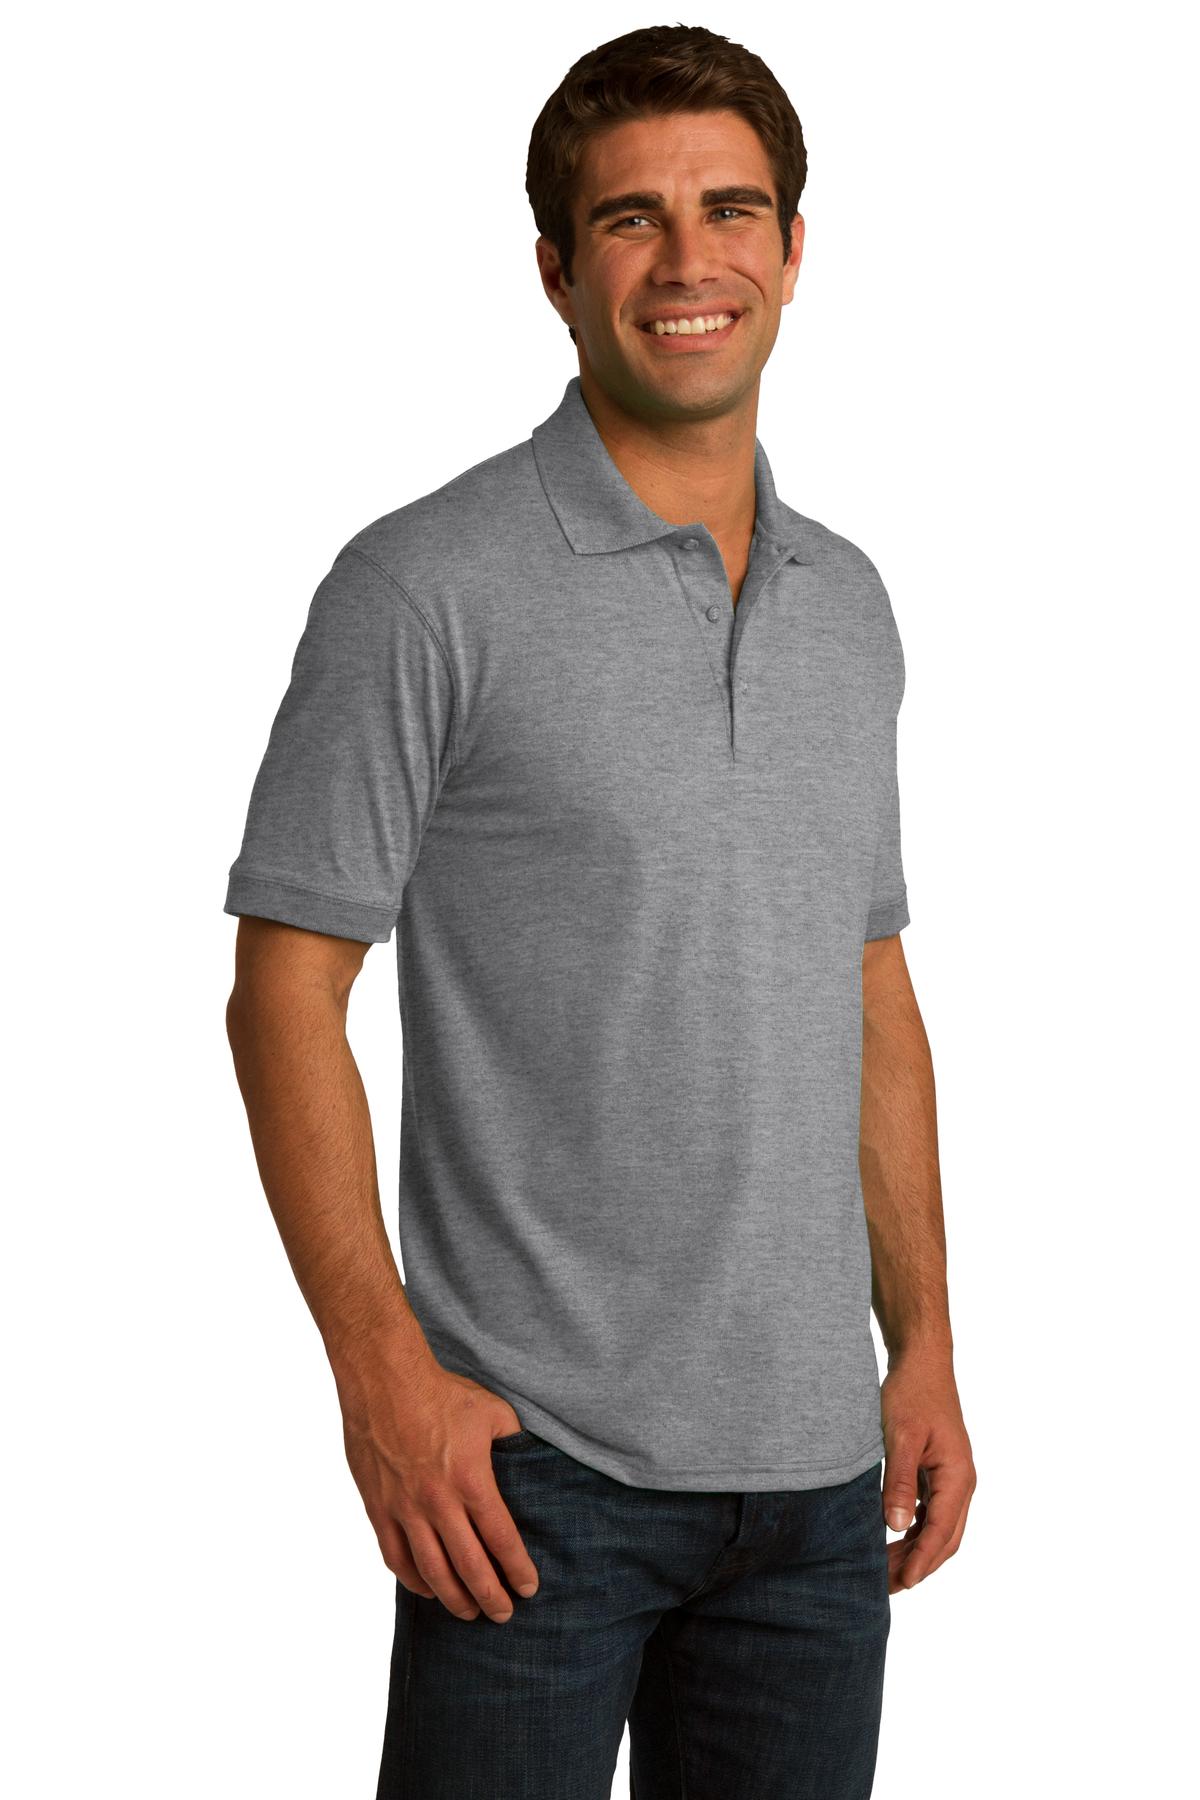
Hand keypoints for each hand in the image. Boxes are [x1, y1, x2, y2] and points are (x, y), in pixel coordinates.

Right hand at [331, 1349, 540, 1623]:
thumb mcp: (492, 1412)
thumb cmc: (441, 1393)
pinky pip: (396, 1557)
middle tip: (503, 1614)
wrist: (385, 1380)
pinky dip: (413, 1580)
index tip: (529, 1589)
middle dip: (490, 1597)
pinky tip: (427, 1589)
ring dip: (453, 1598)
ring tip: (469, 1613)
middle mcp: (438, 1501)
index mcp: (471, 1479)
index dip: (517, 1569)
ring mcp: (405, 1508)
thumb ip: (514, 1442)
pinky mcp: (378, 1507)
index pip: (501, 1538)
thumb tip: (531, 1462)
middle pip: (469, 1566)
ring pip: (431, 1571)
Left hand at [880, 1353, 974, 1592]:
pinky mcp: (939, 1472)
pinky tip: (892, 1539)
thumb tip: (895, 1527)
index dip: (921, 1561)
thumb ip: (899, 1482)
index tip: (902, 1584)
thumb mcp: (901, 1437)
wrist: (922, 1362)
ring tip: (885, 1569)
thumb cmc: (912, 1394)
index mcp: (958, 1477)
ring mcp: (952, 1478)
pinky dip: (914, 1531)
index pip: (941, 1532)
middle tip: (886, 1586)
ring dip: (915, 1550)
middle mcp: (962, 1483)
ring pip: (938, 1528)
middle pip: (944, 1538)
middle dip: (918, 1565)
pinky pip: (931, 1512)